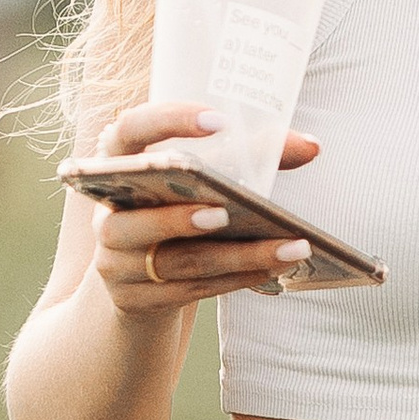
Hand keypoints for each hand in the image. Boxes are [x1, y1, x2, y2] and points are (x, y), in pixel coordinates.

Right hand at [84, 105, 320, 317]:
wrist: (136, 278)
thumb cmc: (175, 210)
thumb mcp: (200, 179)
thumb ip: (250, 155)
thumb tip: (312, 145)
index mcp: (117, 164)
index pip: (131, 129)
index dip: (169, 122)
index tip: (220, 121)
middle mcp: (107, 214)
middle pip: (141, 215)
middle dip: (182, 216)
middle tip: (226, 211)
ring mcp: (114, 260)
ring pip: (177, 260)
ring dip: (238, 255)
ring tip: (290, 246)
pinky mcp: (133, 298)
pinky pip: (191, 289)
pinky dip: (237, 278)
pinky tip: (275, 269)